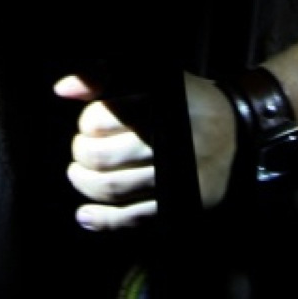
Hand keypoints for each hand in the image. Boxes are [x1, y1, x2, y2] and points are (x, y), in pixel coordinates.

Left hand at [53, 72, 237, 231]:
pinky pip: (133, 217)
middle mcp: (174, 140)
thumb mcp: (156, 79)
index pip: (108, 115)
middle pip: (105, 155)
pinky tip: (85, 214)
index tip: (87, 123)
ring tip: (78, 174)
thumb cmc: (184, 102)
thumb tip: (63, 89)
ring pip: (114, 188)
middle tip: (80, 149)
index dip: (88, 121)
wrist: (234, 133)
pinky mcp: (182, 204)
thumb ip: (107, 78)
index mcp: (166, 103)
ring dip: (85, 183)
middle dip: (82, 153)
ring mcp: (179, 176)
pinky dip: (103, 219)